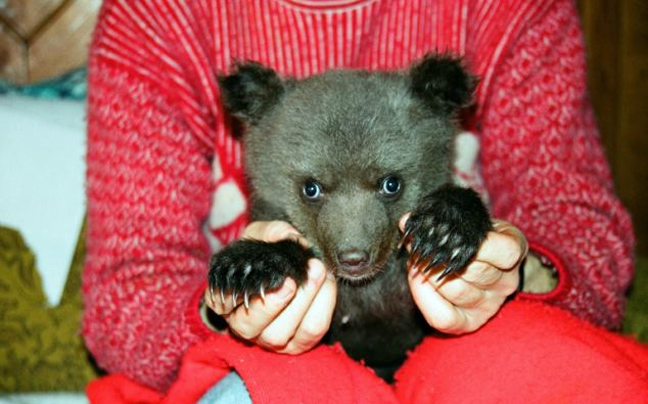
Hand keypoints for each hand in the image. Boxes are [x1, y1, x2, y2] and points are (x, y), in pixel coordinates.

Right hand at [204, 221, 336, 353]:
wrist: (287, 267)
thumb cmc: (265, 254)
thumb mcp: (262, 235)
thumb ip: (271, 232)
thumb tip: (290, 235)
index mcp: (224, 300)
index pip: (221, 305)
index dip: (239, 295)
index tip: (269, 278)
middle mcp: (243, 325)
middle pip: (253, 325)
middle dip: (280, 300)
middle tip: (301, 273)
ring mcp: (270, 339)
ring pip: (284, 333)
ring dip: (306, 301)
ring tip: (319, 271)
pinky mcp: (297, 344)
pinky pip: (311, 332)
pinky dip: (323, 306)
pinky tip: (327, 283)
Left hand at [400, 217, 523, 333]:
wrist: (479, 262)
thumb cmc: (472, 237)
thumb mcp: (468, 222)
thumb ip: (443, 221)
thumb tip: (406, 221)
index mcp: (513, 251)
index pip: (504, 251)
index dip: (472, 243)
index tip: (443, 232)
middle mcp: (506, 282)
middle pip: (472, 271)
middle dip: (438, 256)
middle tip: (419, 246)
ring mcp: (490, 305)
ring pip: (455, 290)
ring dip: (428, 273)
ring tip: (416, 261)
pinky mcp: (470, 322)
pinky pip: (444, 317)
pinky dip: (424, 298)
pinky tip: (415, 281)